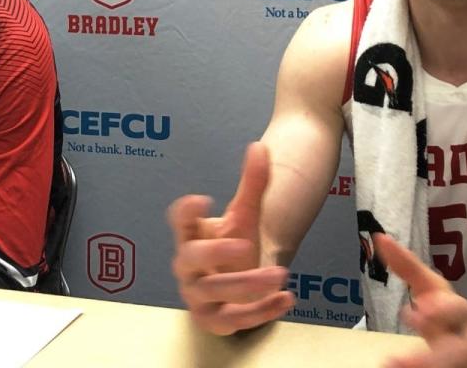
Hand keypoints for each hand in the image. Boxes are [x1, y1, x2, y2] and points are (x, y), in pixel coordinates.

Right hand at [168, 142, 294, 334]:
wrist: (238, 281)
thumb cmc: (234, 242)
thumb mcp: (245, 213)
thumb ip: (253, 182)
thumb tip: (260, 147)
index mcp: (191, 234)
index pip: (180, 220)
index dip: (186, 211)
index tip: (203, 200)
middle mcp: (188, 265)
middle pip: (190, 258)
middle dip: (215, 252)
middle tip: (245, 244)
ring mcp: (198, 295)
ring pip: (213, 292)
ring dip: (247, 284)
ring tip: (280, 274)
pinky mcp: (214, 320)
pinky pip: (234, 320)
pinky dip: (260, 312)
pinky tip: (286, 299)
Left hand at [374, 233, 466, 367]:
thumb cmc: (454, 319)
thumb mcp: (435, 292)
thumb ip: (408, 268)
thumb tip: (380, 238)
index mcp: (464, 317)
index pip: (458, 311)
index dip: (443, 310)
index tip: (419, 309)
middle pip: (460, 352)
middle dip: (430, 358)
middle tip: (394, 361)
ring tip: (394, 367)